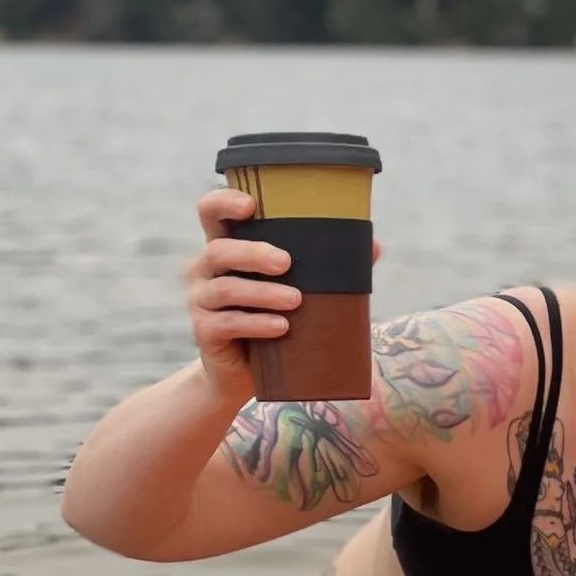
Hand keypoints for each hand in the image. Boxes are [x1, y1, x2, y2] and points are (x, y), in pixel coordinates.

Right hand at [183, 188, 381, 399]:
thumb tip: (374, 246)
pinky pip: (228, 324)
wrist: (244, 373)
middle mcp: (205, 269)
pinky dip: (257, 324)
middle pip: (218, 250)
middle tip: (287, 262)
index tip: (251, 205)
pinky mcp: (205, 331)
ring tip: (296, 300)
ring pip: (225, 288)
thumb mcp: (296, 289)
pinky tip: (281, 327)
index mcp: (225, 247)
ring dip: (262, 292)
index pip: (209, 212)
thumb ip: (327, 268)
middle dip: (253, 253)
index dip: (223, 202)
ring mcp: (201, 301)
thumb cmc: (273, 320)